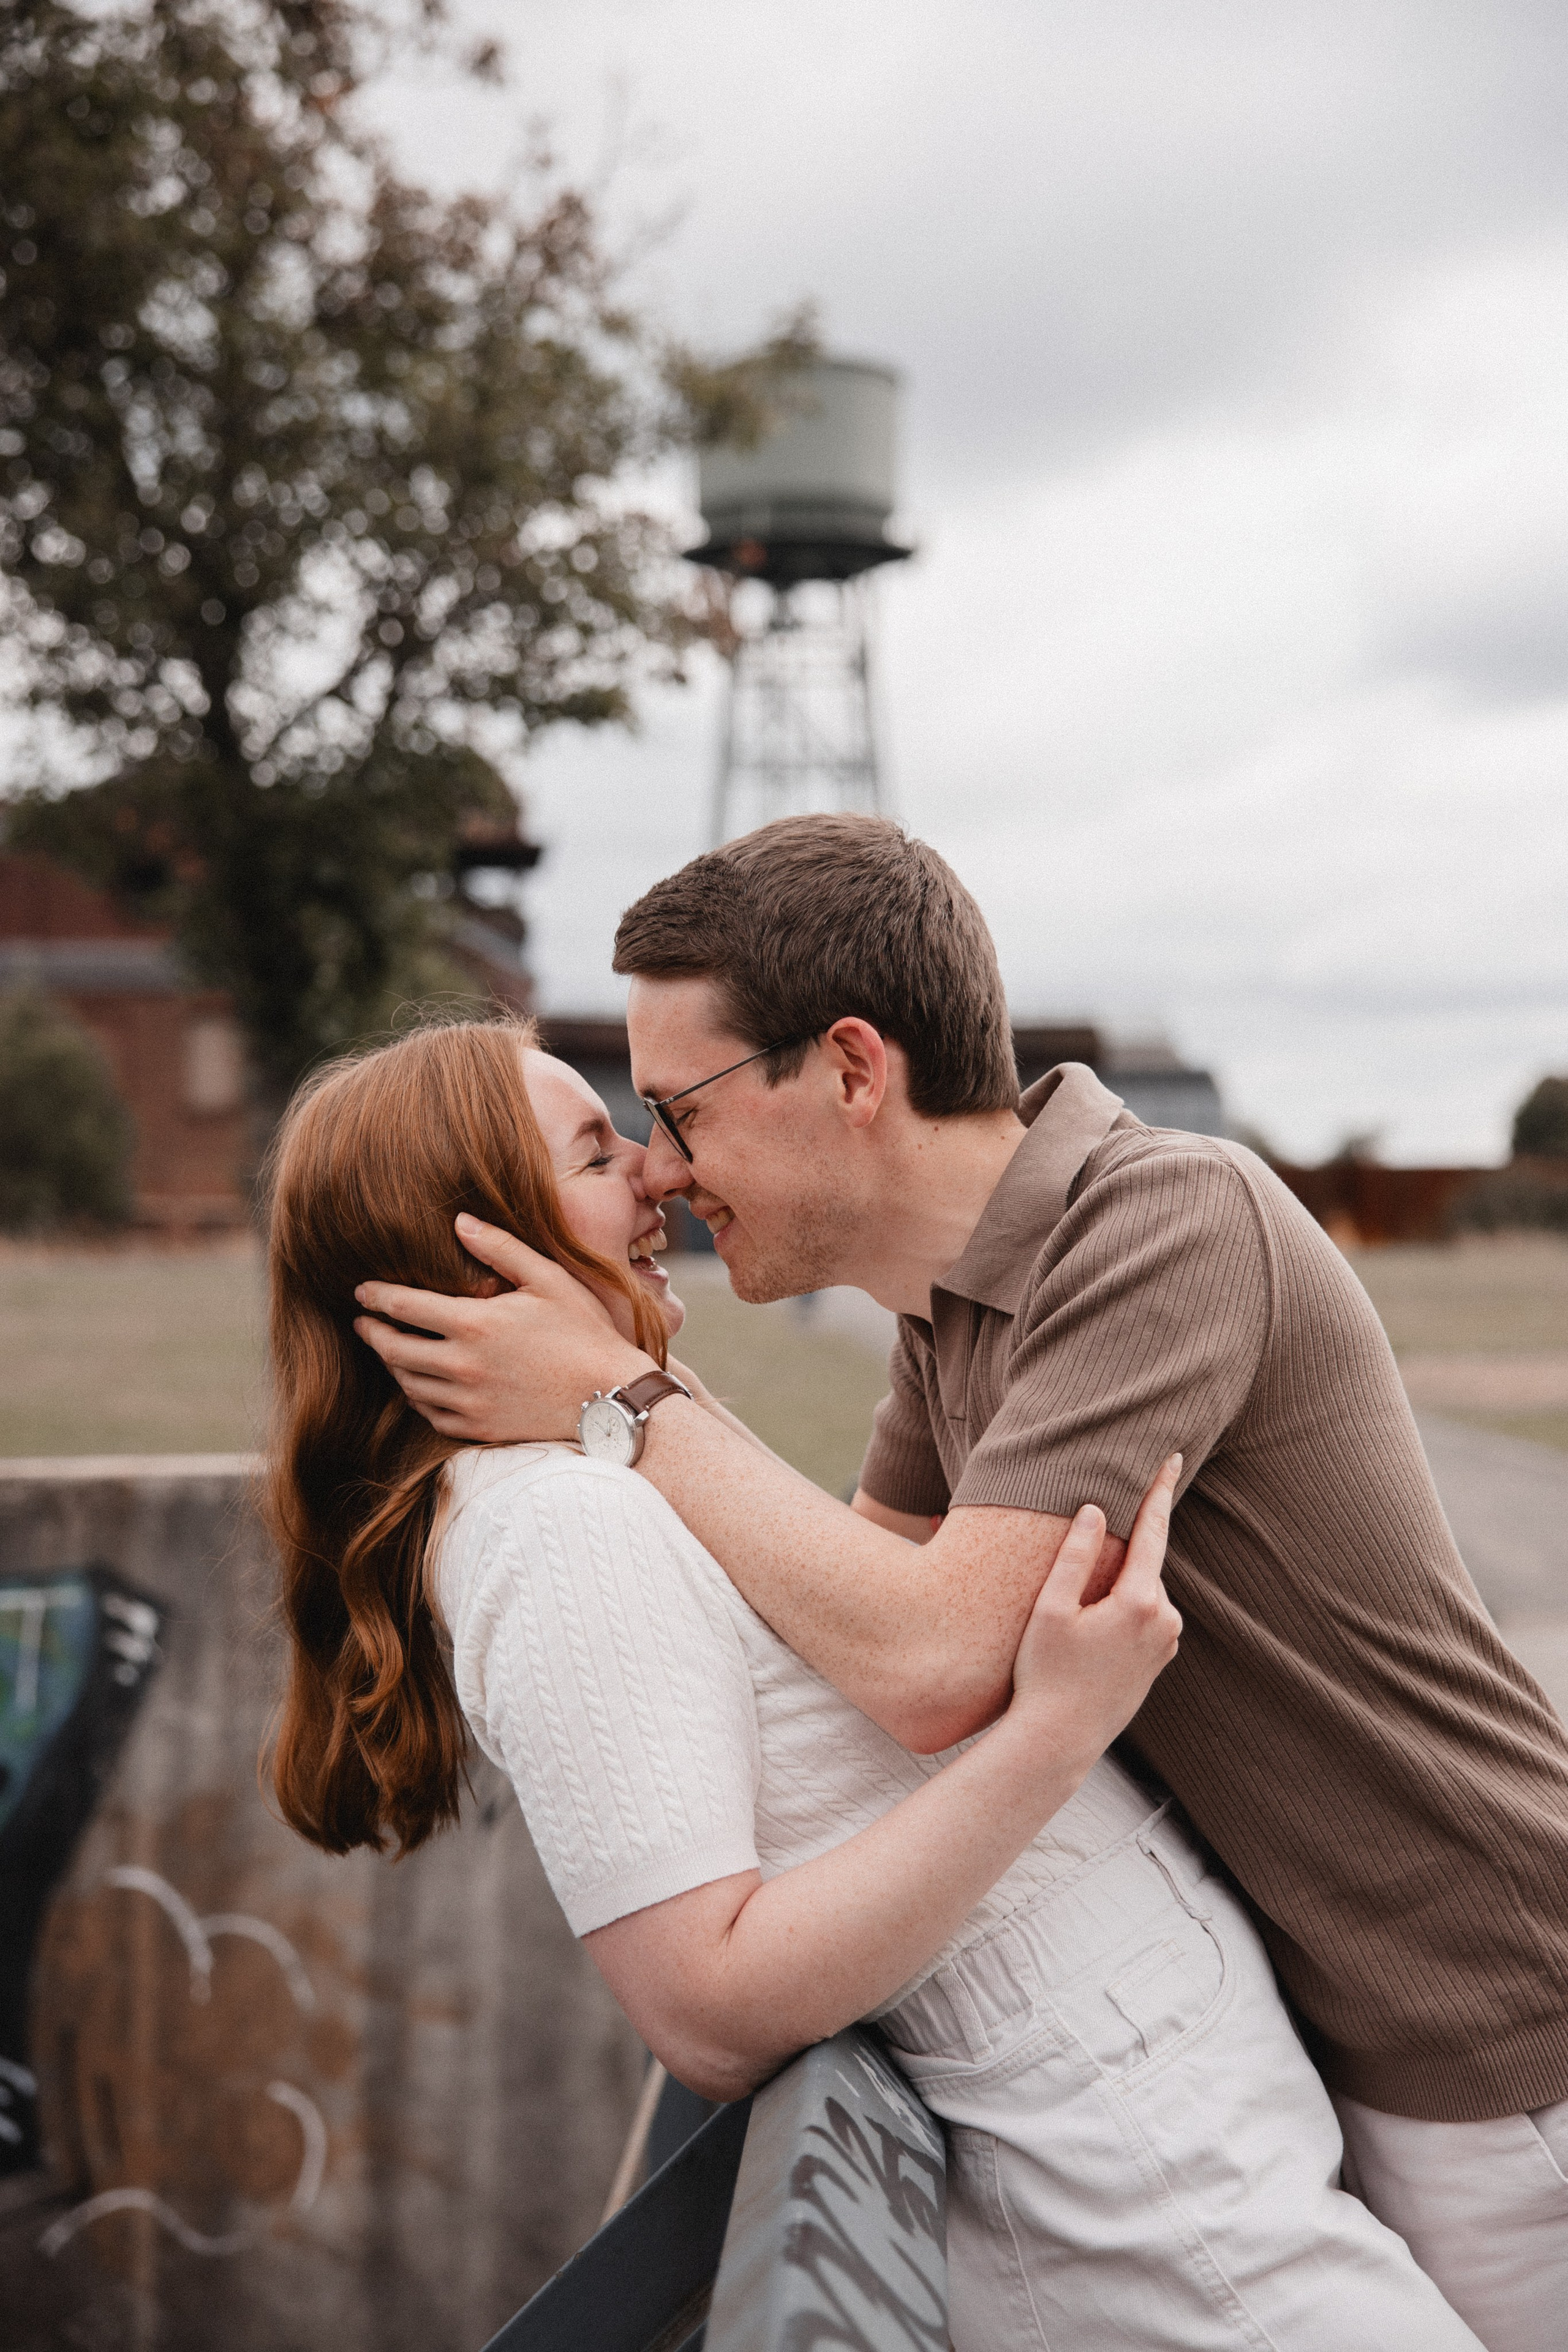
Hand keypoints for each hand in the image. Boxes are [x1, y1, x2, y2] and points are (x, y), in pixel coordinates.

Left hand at [353, 1215, 655, 1442]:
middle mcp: (462, 1366)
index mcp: (474, 1324)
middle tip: (363, 1322)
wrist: (610, 1396)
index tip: (361, 1291)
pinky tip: (419, 1386)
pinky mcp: (479, 1428)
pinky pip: (431, 1415)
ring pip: (408, 1384)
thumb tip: (459, 1220)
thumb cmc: (584, 1332)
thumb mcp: (548, 1278)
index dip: (375, 1297)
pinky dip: (417, 1398)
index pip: (403, 1307)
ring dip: (392, 1365)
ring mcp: (468, 1402)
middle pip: (394, 1349)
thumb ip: (500, 1248)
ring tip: (389, 1350)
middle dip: (372, 1333)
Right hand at [1006, 1455, 1181, 1769]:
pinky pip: (1145, 1615)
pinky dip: (1123, 1608)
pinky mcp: (1160, 1659)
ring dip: (1116, 1586)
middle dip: (1117, 1553)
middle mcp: (1164, 1619)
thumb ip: (1074, 1556)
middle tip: (1077, 1580)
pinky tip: (1091, 1633)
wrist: (1060, 1740)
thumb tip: (1096, 1511)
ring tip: (1075, 1619)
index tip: (1172, 1457)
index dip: (1159, 1491)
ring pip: (1143, 1590)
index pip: (1153, 1531)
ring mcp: (1166, 1642)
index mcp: (1139, 1601)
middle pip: (1143, 1562)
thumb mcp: (1049, 1611)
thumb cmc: (1045, 1674)